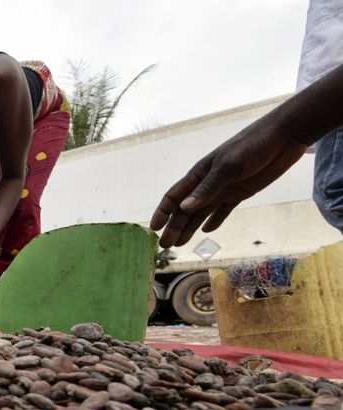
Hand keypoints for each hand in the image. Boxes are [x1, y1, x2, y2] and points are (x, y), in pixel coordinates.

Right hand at [151, 122, 306, 247]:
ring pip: (201, 213)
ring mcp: (224, 189)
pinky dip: (215, 221)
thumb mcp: (229, 166)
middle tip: (164, 246)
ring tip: (180, 243)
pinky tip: (208, 231)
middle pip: (185, 210)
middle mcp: (208, 184)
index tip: (153, 228)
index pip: (174, 196)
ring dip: (190, 228)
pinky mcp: (240, 193)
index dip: (163, 212)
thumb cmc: (253, 145)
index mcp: (200, 174)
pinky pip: (223, 211)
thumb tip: (184, 208)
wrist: (283, 137)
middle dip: (174, 227)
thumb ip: (208, 187)